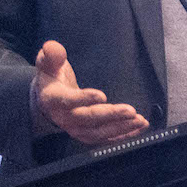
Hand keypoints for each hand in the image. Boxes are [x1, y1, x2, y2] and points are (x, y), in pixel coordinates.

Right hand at [31, 40, 147, 145]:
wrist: (48, 99)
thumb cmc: (51, 78)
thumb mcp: (48, 62)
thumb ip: (51, 55)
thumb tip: (52, 47)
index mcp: (53, 99)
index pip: (68, 100)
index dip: (84, 99)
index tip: (102, 95)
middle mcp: (64, 118)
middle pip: (88, 119)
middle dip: (111, 115)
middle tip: (130, 110)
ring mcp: (76, 129)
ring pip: (99, 132)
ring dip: (121, 127)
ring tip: (139, 120)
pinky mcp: (87, 134)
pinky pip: (106, 138)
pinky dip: (123, 135)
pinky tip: (137, 128)